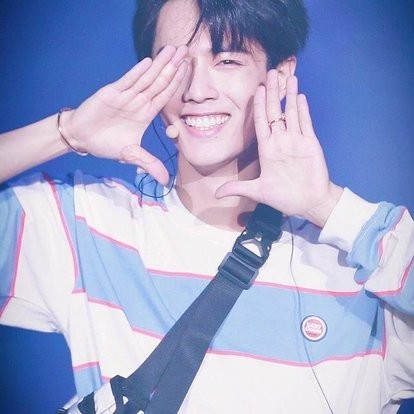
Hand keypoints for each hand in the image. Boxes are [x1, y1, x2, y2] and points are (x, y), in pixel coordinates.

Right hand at [62, 45, 187, 184]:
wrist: (82, 138)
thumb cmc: (106, 143)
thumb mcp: (131, 155)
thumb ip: (149, 164)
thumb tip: (166, 181)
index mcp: (146, 113)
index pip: (165, 95)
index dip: (177, 82)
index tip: (189, 69)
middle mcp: (138, 101)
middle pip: (159, 82)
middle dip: (173, 67)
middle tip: (186, 50)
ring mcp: (125, 96)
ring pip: (146, 78)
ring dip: (160, 65)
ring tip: (173, 49)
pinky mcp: (110, 94)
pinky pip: (126, 82)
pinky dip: (137, 73)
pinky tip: (149, 62)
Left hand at [216, 71, 342, 226]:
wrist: (310, 203)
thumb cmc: (285, 198)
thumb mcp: (258, 192)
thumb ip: (237, 189)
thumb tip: (215, 195)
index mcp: (267, 150)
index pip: (260, 122)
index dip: (258, 105)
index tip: (256, 89)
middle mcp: (281, 141)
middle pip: (274, 112)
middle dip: (272, 92)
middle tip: (270, 73)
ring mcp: (296, 141)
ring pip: (291, 112)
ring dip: (288, 95)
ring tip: (288, 76)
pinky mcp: (310, 143)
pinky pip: (306, 123)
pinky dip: (303, 109)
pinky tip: (299, 95)